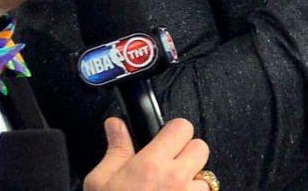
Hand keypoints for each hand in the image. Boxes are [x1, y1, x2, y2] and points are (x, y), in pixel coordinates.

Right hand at [84, 118, 212, 190]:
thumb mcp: (101, 182)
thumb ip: (116, 149)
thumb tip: (116, 124)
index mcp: (151, 164)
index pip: (182, 127)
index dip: (174, 132)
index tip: (166, 140)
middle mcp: (175, 179)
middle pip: (200, 147)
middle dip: (187, 154)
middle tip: (170, 167)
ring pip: (206, 177)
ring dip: (193, 182)